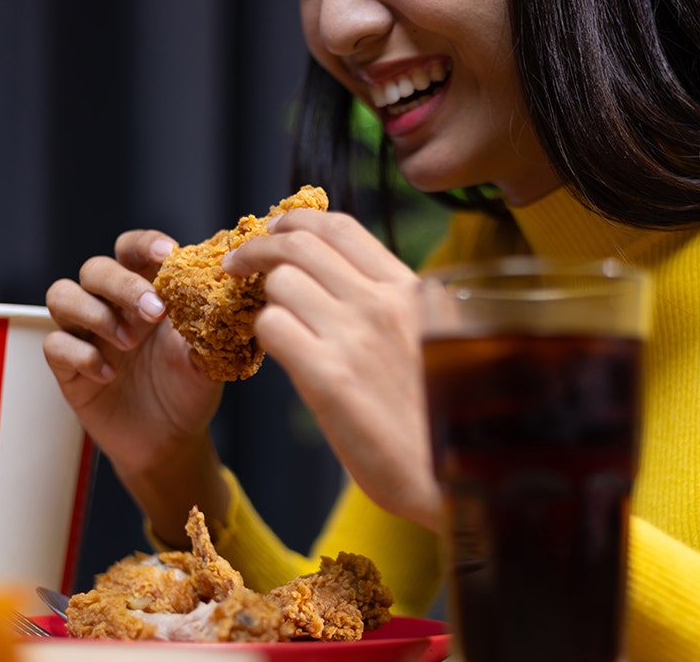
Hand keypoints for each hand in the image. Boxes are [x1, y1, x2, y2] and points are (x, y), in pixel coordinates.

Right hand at [44, 229, 227, 543]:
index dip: (144, 245)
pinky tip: (110, 374)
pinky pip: (55, 344)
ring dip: (94, 312)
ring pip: (61, 295)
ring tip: (129, 342)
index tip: (168, 254)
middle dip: (123, 285)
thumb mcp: (209, 353)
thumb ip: (214, 320)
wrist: (172, 439)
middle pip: (96, 269)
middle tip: (155, 312)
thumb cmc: (190, 387)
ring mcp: (86, 333)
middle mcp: (110, 305)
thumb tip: (238, 288)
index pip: (132, 249)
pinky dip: (80, 354)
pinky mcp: (68, 367)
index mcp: (146, 290)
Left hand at [222, 209, 442, 531]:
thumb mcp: (439, 343)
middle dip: (258, 247)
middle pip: (300, 244)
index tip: (275, 229)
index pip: (340, 228)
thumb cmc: (448, 419)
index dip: (296, 221)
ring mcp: (356, 338)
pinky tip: (274, 354)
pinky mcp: (330, 379)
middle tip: (237, 264)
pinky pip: (272, 328)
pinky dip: (263, 335)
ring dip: (262, 299)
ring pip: (281, 282)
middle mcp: (384, 303)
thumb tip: (353, 286)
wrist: (461, 477)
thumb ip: (401, 309)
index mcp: (413, 290)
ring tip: (264, 322)